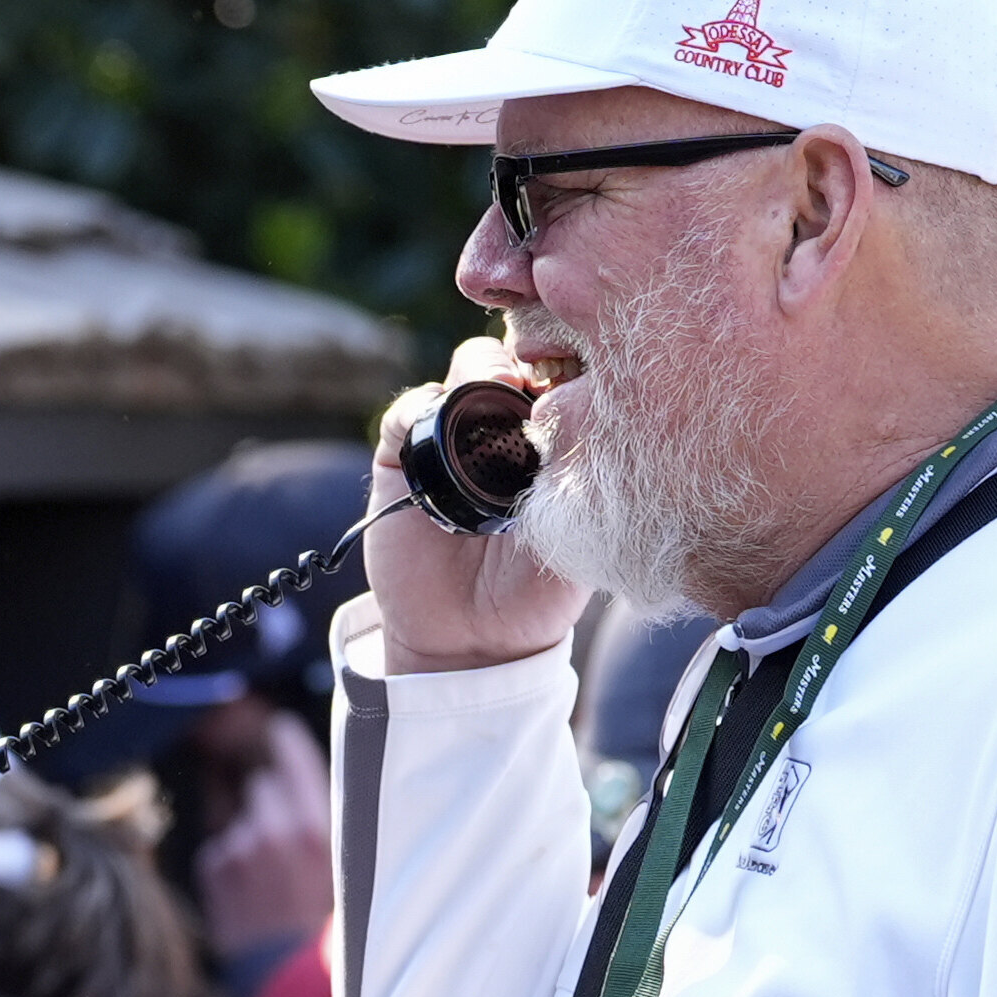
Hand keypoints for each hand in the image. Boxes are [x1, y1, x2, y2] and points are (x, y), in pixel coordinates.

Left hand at [198, 711, 336, 966]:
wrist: (287, 988)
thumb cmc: (329, 935)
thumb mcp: (353, 875)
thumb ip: (332, 827)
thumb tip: (305, 789)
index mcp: (319, 828)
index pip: (294, 758)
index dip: (286, 742)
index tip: (279, 730)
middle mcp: (274, 829)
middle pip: (264, 786)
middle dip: (272, 804)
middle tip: (289, 843)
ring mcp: (238, 847)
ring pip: (243, 819)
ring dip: (253, 837)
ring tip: (274, 882)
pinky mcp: (214, 868)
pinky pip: (223, 847)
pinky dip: (233, 864)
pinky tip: (254, 896)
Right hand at [353, 359, 592, 677]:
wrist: (471, 639)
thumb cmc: (535, 590)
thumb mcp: (577, 533)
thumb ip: (582, 478)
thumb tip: (592, 416)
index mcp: (552, 442)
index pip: (560, 377)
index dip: (567, 362)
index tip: (579, 370)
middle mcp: (504, 431)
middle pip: (514, 360)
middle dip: (524, 356)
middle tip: (533, 376)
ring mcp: (453, 440)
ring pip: (465, 370)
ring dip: (478, 368)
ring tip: (495, 387)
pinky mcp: (404, 457)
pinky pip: (408, 411)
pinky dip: (420, 406)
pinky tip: (437, 430)